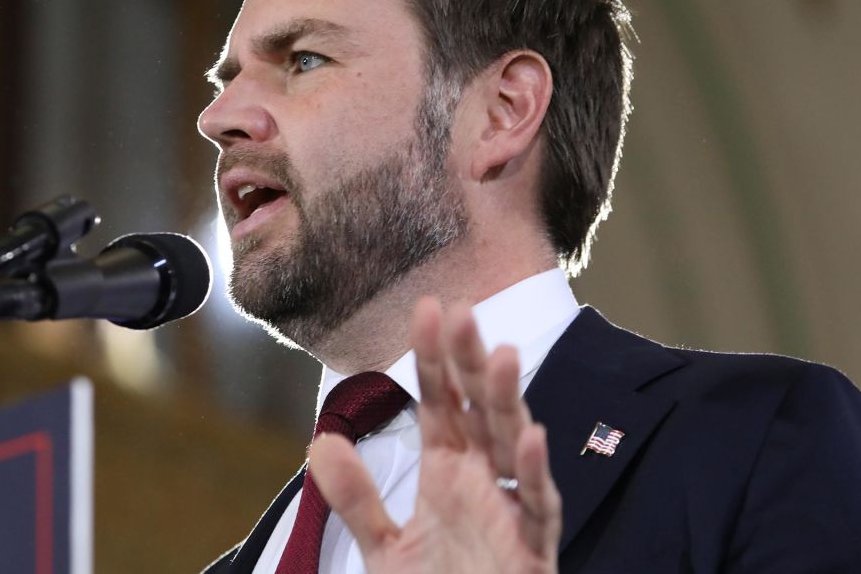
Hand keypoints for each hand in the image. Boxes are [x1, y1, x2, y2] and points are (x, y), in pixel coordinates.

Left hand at [308, 297, 560, 572]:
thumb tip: (321, 440)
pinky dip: (538, 476)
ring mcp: (510, 514)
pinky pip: (539, 509)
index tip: (425, 310)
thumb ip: (357, 497)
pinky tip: (533, 440)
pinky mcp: (533, 552)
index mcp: (450, 475)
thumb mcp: (384, 550)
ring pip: (515, 448)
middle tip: (460, 313)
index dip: (433, 360)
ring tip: (499, 355)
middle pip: (479, 412)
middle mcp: (483, 484)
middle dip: (469, 364)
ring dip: (508, 403)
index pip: (442, 405)